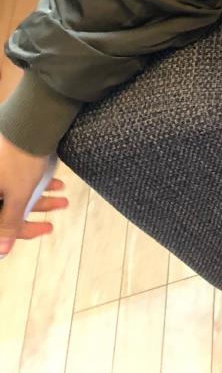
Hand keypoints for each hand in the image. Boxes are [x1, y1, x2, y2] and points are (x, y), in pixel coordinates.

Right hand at [0, 133, 67, 257]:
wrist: (29, 120)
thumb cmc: (20, 160)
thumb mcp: (17, 196)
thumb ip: (9, 224)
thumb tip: (2, 252)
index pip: (0, 224)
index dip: (21, 231)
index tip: (46, 229)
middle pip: (5, 209)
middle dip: (33, 213)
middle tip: (58, 214)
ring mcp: (0, 172)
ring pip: (14, 193)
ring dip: (40, 198)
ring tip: (64, 199)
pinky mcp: (5, 162)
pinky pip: (16, 179)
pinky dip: (35, 184)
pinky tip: (56, 184)